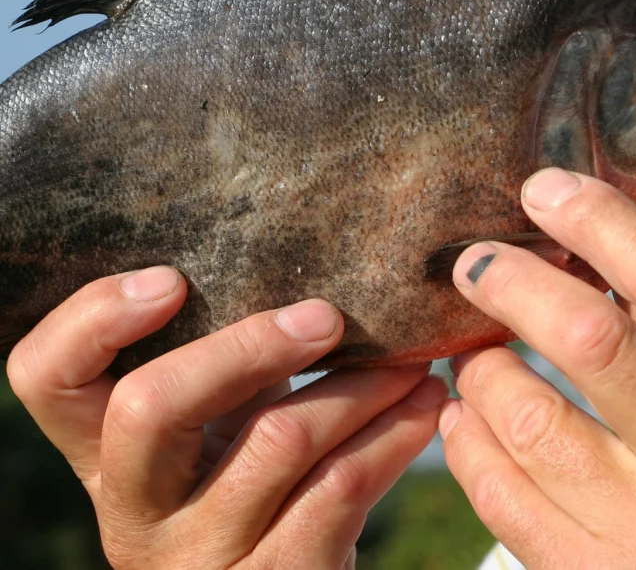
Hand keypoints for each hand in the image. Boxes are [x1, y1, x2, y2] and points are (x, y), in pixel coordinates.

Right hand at [5, 268, 446, 568]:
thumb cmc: (263, 489)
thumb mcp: (224, 432)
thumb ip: (232, 367)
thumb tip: (316, 258)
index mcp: (107, 455)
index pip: (48, 380)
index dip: (91, 321)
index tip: (170, 278)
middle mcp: (136, 510)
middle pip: (152, 405)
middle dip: (248, 345)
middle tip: (327, 316)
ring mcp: (201, 553)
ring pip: (277, 441)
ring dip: (360, 387)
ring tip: (412, 360)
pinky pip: (341, 488)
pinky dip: (395, 434)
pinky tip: (425, 406)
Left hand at [439, 169, 635, 568]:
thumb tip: (579, 239)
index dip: (600, 219)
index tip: (544, 189)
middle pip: (592, 340)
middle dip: (515, 281)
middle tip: (477, 262)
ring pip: (528, 418)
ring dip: (482, 366)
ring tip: (476, 349)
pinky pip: (498, 496)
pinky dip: (468, 440)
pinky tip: (469, 415)